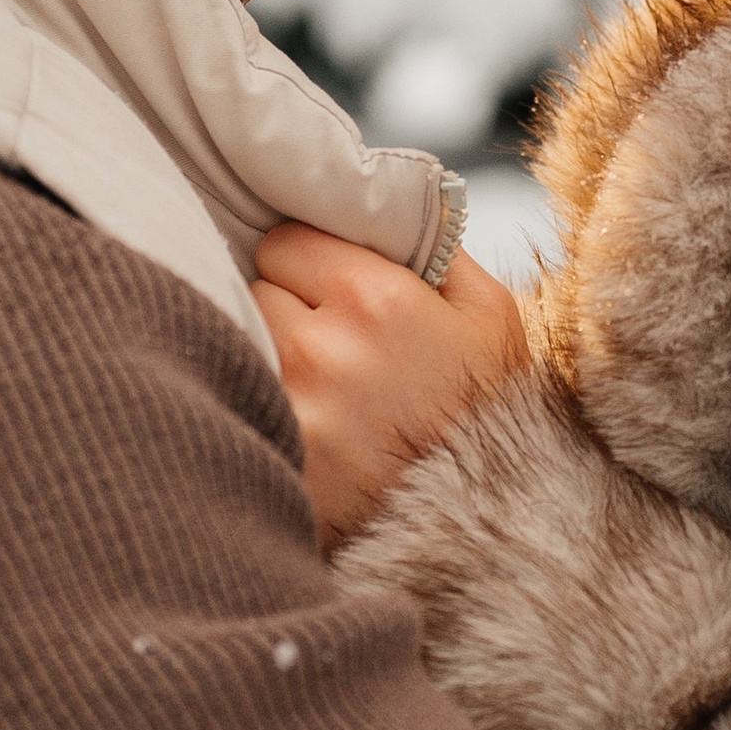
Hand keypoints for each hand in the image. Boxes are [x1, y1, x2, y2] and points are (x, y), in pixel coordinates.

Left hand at [253, 223, 530, 546]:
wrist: (486, 526)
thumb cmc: (490, 412)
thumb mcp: (490, 313)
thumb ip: (434, 244)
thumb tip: (380, 203)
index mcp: (375, 298)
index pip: (283, 239)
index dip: (309, 261)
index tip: (331, 288)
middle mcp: (320, 348)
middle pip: (255, 288)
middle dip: (287, 305)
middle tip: (331, 342)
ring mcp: (288, 409)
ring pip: (242, 344)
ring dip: (271, 356)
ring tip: (322, 387)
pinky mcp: (270, 459)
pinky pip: (240, 404)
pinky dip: (264, 409)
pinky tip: (311, 428)